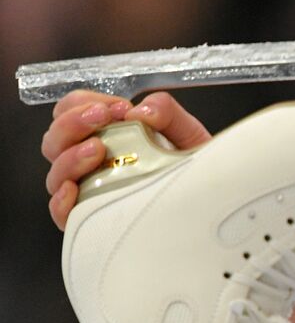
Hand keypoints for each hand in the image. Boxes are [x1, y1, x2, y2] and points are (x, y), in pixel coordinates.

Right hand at [41, 90, 211, 229]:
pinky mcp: (93, 219)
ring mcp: (88, 190)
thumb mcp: (186, 133)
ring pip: (55, 172)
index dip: (84, 104)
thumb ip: (166, 112)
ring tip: (98, 149)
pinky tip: (74, 189)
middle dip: (73, 122)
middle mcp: (88, 161)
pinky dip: (61, 200)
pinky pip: (61, 213)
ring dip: (70, 156)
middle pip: (55, 139)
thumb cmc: (192, 168)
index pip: (71, 111)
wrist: (210, 203)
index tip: (118, 107)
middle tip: (104, 118)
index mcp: (103, 134)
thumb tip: (141, 111)